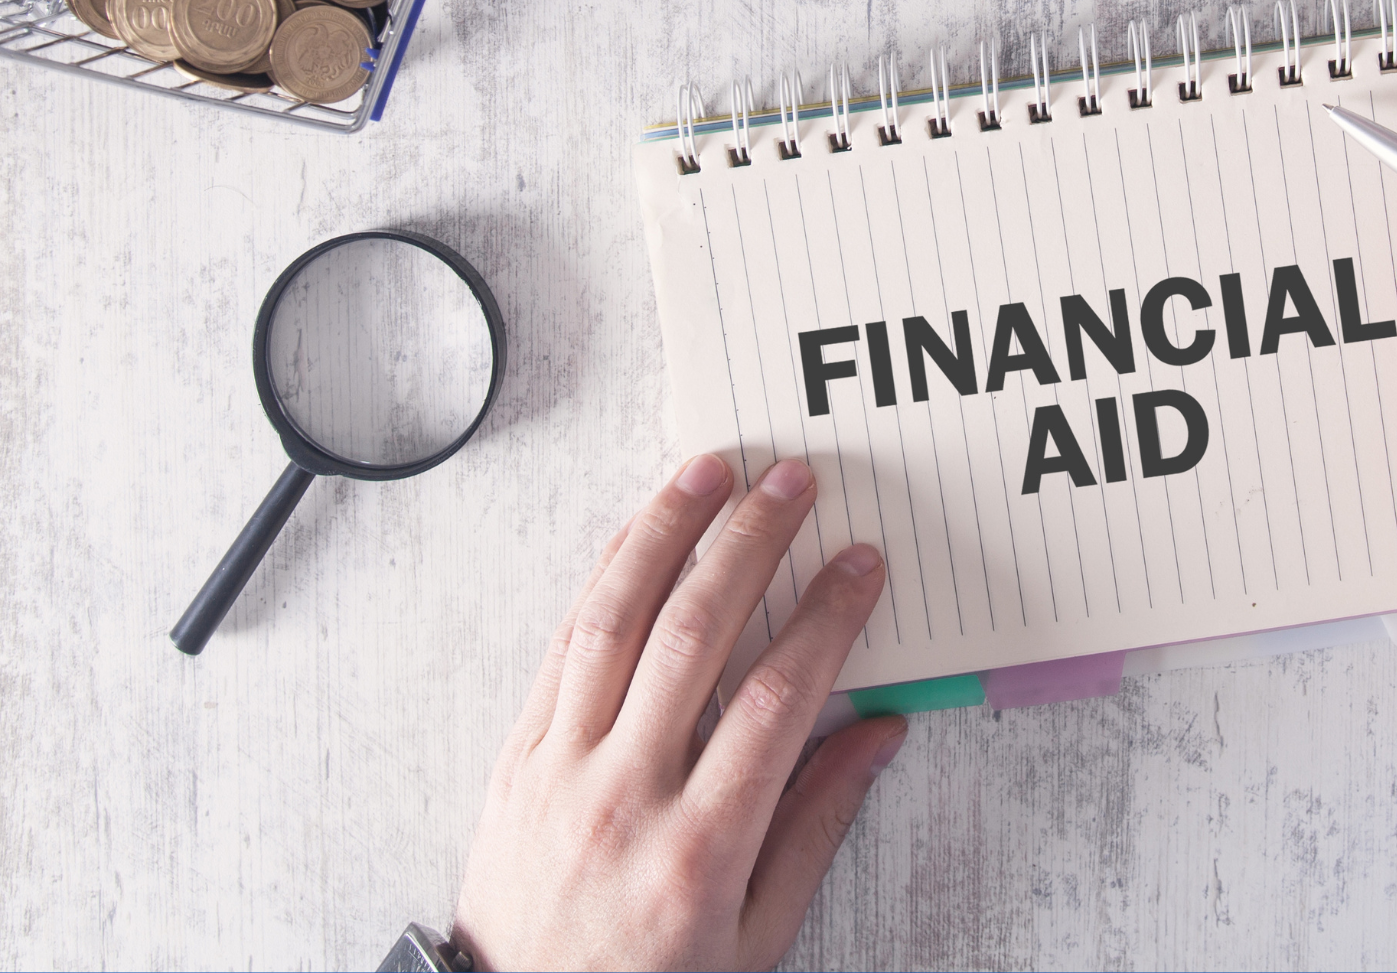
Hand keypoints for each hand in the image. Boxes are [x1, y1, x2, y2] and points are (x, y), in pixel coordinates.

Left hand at [451, 454, 905, 969]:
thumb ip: (817, 827)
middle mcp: (624, 795)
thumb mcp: (756, 935)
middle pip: (693, 636)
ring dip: (666, 531)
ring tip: (710, 471)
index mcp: (699, 847)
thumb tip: (878, 733)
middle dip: (751, 545)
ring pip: (614, 619)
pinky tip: (638, 532)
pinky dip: (602, 576)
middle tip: (794, 484)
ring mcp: (561, 768)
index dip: (827, 619)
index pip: (776, 700)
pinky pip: (562, 645)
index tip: (861, 566)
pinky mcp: (518, 755)